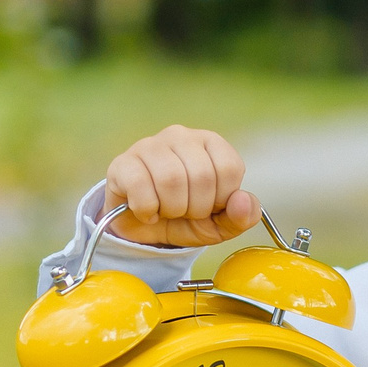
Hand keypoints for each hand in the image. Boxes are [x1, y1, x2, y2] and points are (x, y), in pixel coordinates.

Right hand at [105, 125, 261, 247]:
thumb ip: (241, 216)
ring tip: (166, 211)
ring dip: (171, 209)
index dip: (221, 199)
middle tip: (185, 212)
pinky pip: (140, 186)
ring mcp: (150, 145)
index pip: (229, 168)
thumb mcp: (220, 224)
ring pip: (171, 179)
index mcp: (211, 143)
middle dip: (196, 208)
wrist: (145, 230)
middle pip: (201, 175)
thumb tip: (244, 201)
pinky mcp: (123, 162)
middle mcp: (181, 136)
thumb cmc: (186, 218)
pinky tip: (147, 211)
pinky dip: (147, 210)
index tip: (209, 206)